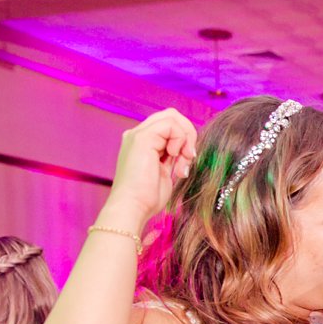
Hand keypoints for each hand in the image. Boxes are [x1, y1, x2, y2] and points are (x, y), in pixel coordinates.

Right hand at [103, 109, 198, 227]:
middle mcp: (137, 134)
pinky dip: (180, 140)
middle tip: (189, 158)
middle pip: (171, 115)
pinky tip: (174, 159)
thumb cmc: (147, 198)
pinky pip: (171, 125)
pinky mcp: (142, 138)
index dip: (184, 138)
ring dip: (186, 140)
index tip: (187, 161)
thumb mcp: (164, 172)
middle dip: (188, 134)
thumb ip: (172, 156)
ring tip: (182, 164)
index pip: (169, 124)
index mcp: (143, 142)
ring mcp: (138, 134)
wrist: (133, 208)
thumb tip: (188, 148)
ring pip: (173, 117)